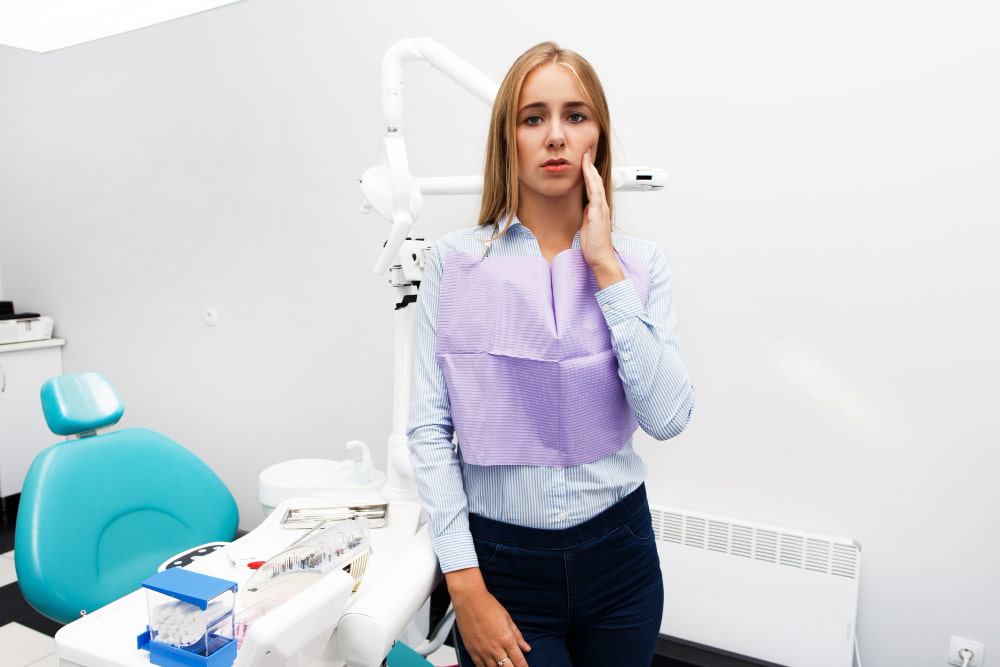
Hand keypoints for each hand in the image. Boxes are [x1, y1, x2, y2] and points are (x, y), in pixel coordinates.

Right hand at [446, 568, 530, 666]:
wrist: (469, 599)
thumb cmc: (487, 605)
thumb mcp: (507, 619)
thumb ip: (517, 636)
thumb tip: (526, 647)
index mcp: (507, 639)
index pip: (519, 661)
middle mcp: (495, 648)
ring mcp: (482, 651)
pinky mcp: (472, 650)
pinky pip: (480, 666)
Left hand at [580, 151, 623, 288]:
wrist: (601, 258)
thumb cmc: (595, 247)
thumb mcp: (588, 226)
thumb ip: (588, 216)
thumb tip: (585, 208)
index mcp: (598, 209)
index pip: (594, 187)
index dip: (589, 173)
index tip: (584, 162)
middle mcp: (602, 206)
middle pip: (596, 181)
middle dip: (590, 166)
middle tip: (586, 153)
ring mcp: (601, 209)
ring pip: (596, 184)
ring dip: (591, 170)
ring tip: (586, 158)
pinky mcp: (598, 214)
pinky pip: (595, 194)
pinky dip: (592, 182)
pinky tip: (589, 174)